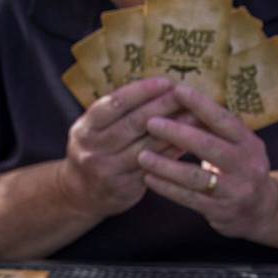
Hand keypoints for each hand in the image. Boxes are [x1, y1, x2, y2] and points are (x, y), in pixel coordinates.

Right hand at [63, 77, 185, 219]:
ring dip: (174, 130)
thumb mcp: (96, 130)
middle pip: (133, 123)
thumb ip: (120, 113)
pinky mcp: (125, 187)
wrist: (80, 195)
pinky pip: (154, 166)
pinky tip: (190, 142)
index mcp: (86, 127)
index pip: (114, 104)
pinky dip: (173, 153)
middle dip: (163, 106)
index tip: (166, 82)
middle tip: (187, 94)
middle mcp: (94, 148)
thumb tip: (160, 88)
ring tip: (197, 116)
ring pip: (147, 146)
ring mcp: (108, 169)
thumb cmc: (97, 152)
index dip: (141, 91)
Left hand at [139, 84, 277, 239]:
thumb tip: (180, 99)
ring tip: (142, 156)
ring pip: (195, 176)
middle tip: (150, 123)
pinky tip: (149, 178)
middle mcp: (246, 165)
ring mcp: (235, 190)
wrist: (262, 210)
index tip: (177, 91)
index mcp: (249, 143)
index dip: (201, 105)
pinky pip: (189, 198)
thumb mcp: (238, 146)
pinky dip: (167, 188)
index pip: (224, 120)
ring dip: (165, 166)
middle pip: (208, 146)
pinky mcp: (221, 211)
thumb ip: (214, 129)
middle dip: (177, 133)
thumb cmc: (239, 169)